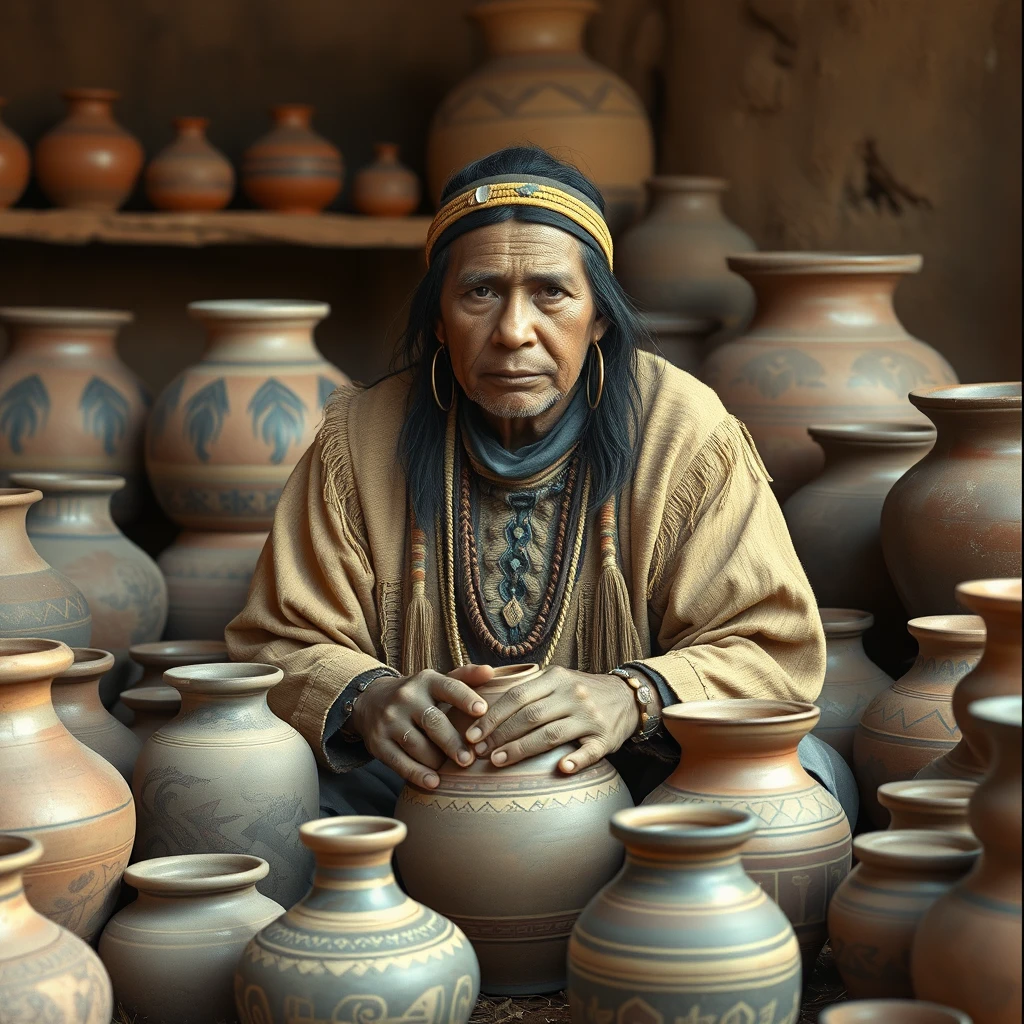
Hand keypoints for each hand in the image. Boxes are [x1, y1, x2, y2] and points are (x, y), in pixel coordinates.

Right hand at [348, 664, 493, 788]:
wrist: (370, 702)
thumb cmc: (417, 695)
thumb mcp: (436, 682)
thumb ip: (464, 678)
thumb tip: (490, 672)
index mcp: (426, 681)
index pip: (448, 687)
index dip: (465, 699)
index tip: (482, 712)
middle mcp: (406, 698)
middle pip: (433, 722)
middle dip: (452, 742)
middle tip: (469, 760)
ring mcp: (390, 720)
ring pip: (417, 745)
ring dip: (437, 761)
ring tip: (453, 771)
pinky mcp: (378, 743)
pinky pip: (399, 762)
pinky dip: (418, 774)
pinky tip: (433, 782)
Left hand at [463, 666, 644, 774]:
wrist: (626, 696)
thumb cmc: (580, 692)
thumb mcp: (556, 680)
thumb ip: (528, 689)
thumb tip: (484, 706)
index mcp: (555, 678)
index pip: (516, 696)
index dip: (492, 716)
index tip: (471, 734)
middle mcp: (572, 694)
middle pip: (529, 716)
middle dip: (500, 735)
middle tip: (478, 752)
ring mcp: (590, 716)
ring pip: (551, 735)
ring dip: (521, 749)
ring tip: (498, 761)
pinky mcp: (605, 738)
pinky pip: (590, 751)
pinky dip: (576, 760)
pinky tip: (561, 769)